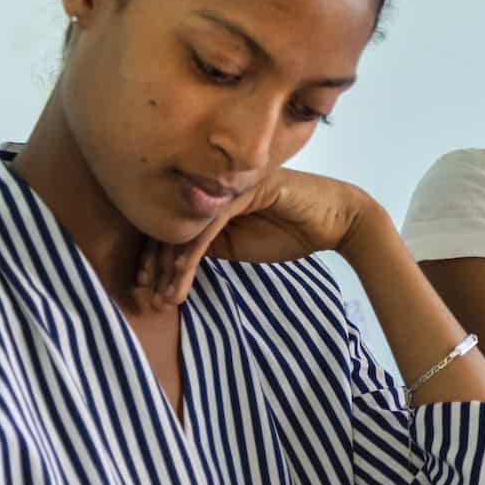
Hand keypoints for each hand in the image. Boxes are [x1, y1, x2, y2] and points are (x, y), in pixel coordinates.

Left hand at [137, 170, 377, 307]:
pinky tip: (182, 276)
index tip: (146, 288)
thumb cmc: (294, 231)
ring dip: (171, 266)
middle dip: (155, 265)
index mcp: (212, 197)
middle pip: (171, 224)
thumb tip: (172, 259)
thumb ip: (209, 243)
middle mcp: (216, 187)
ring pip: (186, 226)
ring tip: (166, 298)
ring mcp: (229, 186)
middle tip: (147, 298)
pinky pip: (209, 224)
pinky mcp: (245, 191)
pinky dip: (192, 252)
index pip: (173, 225)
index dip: (154, 257)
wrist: (338, 220)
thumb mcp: (239, 245)